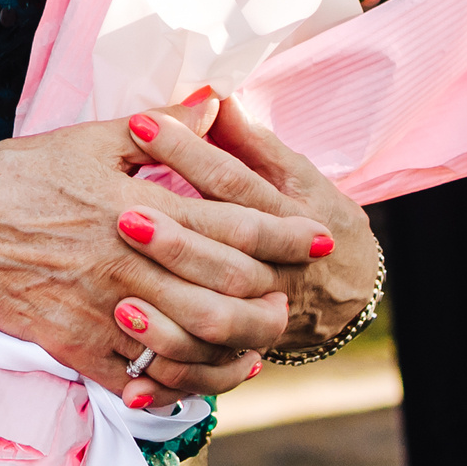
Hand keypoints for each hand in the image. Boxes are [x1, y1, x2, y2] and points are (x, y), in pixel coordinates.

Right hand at [0, 99, 306, 405]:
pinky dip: (186, 381)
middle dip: (274, 294)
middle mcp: (128, 263)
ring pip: (197, 341)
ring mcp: (106, 312)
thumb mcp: (84, 138)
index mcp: (134, 204)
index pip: (232, 223)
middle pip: (227, 289)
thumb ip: (158, 127)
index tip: (320, 236)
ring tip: (262, 337)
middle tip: (297, 292)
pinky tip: (207, 373)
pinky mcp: (82, 350)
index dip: (285, 232)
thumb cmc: (14, 178)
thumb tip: (214, 103)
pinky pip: (149, 379)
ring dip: (241, 344)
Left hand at [111, 95, 375, 369]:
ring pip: (218, 324)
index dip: (188, 152)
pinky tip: (127, 345)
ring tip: (118, 290)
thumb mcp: (291, 172)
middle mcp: (278, 273)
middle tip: (120, 213)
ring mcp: (263, 319)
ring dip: (167, 306)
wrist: (348, 285)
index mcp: (290, 215)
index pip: (234, 182)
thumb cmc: (307, 213)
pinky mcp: (243, 355)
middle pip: (225, 259)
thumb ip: (248, 139)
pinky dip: (168, 367)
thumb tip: (211, 93)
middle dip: (174, 238)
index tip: (139, 124)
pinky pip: (207, 372)